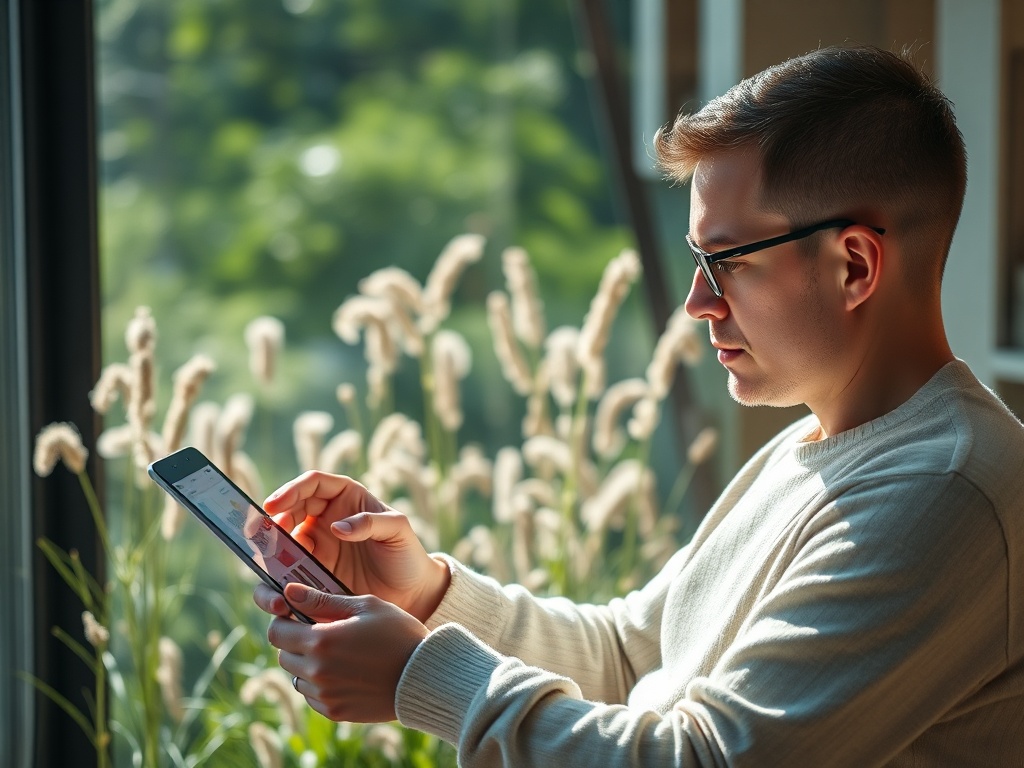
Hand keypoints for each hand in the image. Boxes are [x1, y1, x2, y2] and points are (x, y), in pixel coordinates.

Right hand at [259, 471, 449, 619]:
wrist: (411, 595)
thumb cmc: (407, 555)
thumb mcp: (398, 532)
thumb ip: (372, 523)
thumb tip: (337, 527)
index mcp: (346, 498)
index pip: (313, 484)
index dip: (291, 490)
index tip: (275, 505)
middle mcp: (326, 519)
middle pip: (290, 511)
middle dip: (276, 522)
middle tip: (269, 539)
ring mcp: (318, 547)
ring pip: (283, 543)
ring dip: (272, 554)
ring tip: (273, 569)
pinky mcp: (313, 574)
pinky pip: (287, 573)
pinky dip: (278, 580)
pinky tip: (281, 592)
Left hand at [267, 582, 427, 722]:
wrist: (426, 676)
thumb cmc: (399, 633)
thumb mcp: (365, 606)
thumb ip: (323, 600)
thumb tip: (290, 590)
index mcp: (322, 640)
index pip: (276, 632)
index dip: (284, 621)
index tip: (297, 616)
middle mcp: (317, 672)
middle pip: (283, 656)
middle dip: (296, 642)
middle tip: (322, 633)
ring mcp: (326, 696)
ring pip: (297, 678)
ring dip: (307, 665)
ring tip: (337, 654)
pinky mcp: (335, 712)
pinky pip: (313, 697)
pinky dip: (320, 685)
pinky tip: (345, 673)